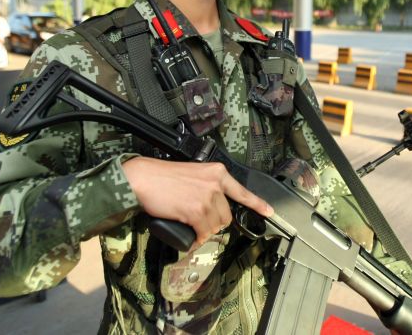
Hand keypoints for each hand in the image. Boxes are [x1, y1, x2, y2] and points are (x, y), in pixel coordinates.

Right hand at [122, 157, 273, 246]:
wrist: (142, 178)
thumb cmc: (162, 176)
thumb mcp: (193, 174)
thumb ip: (206, 186)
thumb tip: (212, 208)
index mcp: (217, 172)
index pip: (242, 191)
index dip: (257, 203)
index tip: (269, 211)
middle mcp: (216, 183)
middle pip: (225, 215)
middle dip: (214, 223)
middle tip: (197, 221)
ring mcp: (207, 197)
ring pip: (215, 226)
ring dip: (203, 231)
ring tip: (189, 225)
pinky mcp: (195, 211)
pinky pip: (203, 233)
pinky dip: (197, 239)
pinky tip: (190, 237)